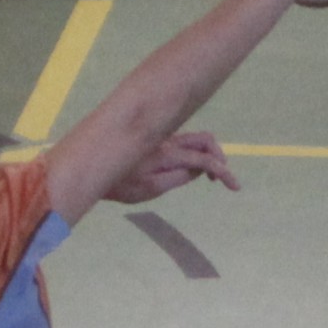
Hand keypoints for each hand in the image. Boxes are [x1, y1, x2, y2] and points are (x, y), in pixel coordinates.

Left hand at [104, 129, 236, 208]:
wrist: (92, 166)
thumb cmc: (118, 184)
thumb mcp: (149, 189)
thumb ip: (177, 178)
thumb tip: (198, 170)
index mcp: (167, 154)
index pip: (204, 159)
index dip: (223, 172)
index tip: (235, 187)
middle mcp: (167, 141)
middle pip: (204, 139)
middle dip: (218, 156)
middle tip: (219, 178)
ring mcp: (161, 138)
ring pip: (194, 138)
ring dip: (207, 153)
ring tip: (207, 175)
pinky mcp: (155, 140)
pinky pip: (182, 141)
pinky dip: (194, 152)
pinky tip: (189, 167)